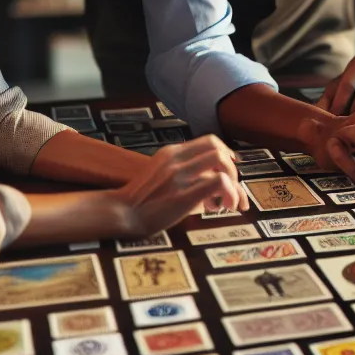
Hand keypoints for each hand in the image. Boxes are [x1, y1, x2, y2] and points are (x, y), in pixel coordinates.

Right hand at [110, 137, 245, 235]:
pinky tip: (222, 208)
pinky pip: (219, 183)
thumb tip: (211, 178)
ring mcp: (179, 176)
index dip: (226, 153)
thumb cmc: (141, 200)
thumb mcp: (159, 173)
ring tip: (227, 202)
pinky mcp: (183, 195)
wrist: (121, 213)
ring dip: (233, 184)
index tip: (231, 168)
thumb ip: (181, 170)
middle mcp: (176, 160)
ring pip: (223, 165)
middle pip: (220, 151)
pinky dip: (229, 194)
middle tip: (230, 189)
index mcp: (171, 153)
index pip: (209, 141)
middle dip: (233, 170)